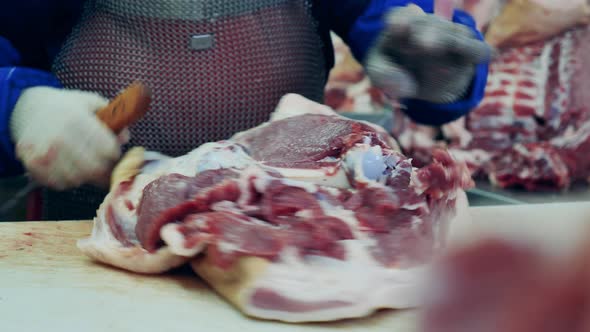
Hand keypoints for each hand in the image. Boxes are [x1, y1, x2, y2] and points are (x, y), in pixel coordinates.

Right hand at [10, 87, 124, 189]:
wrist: (29, 108)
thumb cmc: (67, 107)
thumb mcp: (92, 103)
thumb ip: (113, 118)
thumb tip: (125, 138)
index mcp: (76, 119)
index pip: (108, 148)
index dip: (115, 153)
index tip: (113, 152)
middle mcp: (59, 137)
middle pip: (94, 167)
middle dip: (103, 168)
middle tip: (104, 165)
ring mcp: (44, 152)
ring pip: (78, 179)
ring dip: (86, 176)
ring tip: (85, 165)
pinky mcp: (33, 164)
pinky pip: (59, 183)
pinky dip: (68, 181)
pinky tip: (69, 169)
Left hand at [365, 5, 492, 103]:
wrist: (423, 86)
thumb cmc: (397, 72)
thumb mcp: (381, 74)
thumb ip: (382, 74)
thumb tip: (401, 82)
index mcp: (403, 25)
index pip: (400, 16)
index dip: (399, 19)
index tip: (394, 27)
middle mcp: (428, 26)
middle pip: (426, 23)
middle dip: (423, 29)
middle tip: (419, 41)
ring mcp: (451, 35)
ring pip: (450, 34)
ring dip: (443, 39)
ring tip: (430, 46)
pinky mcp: (469, 51)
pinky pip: (476, 49)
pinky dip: (478, 51)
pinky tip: (486, 55)